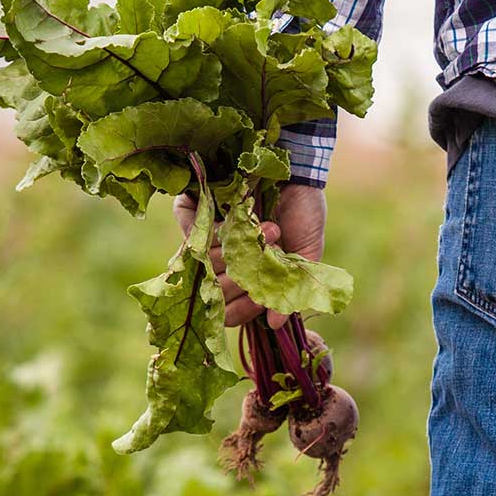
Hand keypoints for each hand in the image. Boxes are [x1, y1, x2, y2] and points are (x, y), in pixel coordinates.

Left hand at [173, 184, 326, 328]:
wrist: (297, 169)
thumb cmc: (303, 211)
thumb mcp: (305, 253)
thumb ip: (290, 288)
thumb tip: (275, 325)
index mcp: (251, 275)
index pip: (230, 311)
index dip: (242, 310)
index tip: (260, 300)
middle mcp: (227, 260)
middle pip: (214, 291)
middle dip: (242, 279)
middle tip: (270, 256)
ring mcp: (210, 237)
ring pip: (204, 264)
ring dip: (239, 250)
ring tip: (270, 229)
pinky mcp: (198, 211)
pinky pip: (189, 230)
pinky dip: (213, 229)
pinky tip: (239, 219)